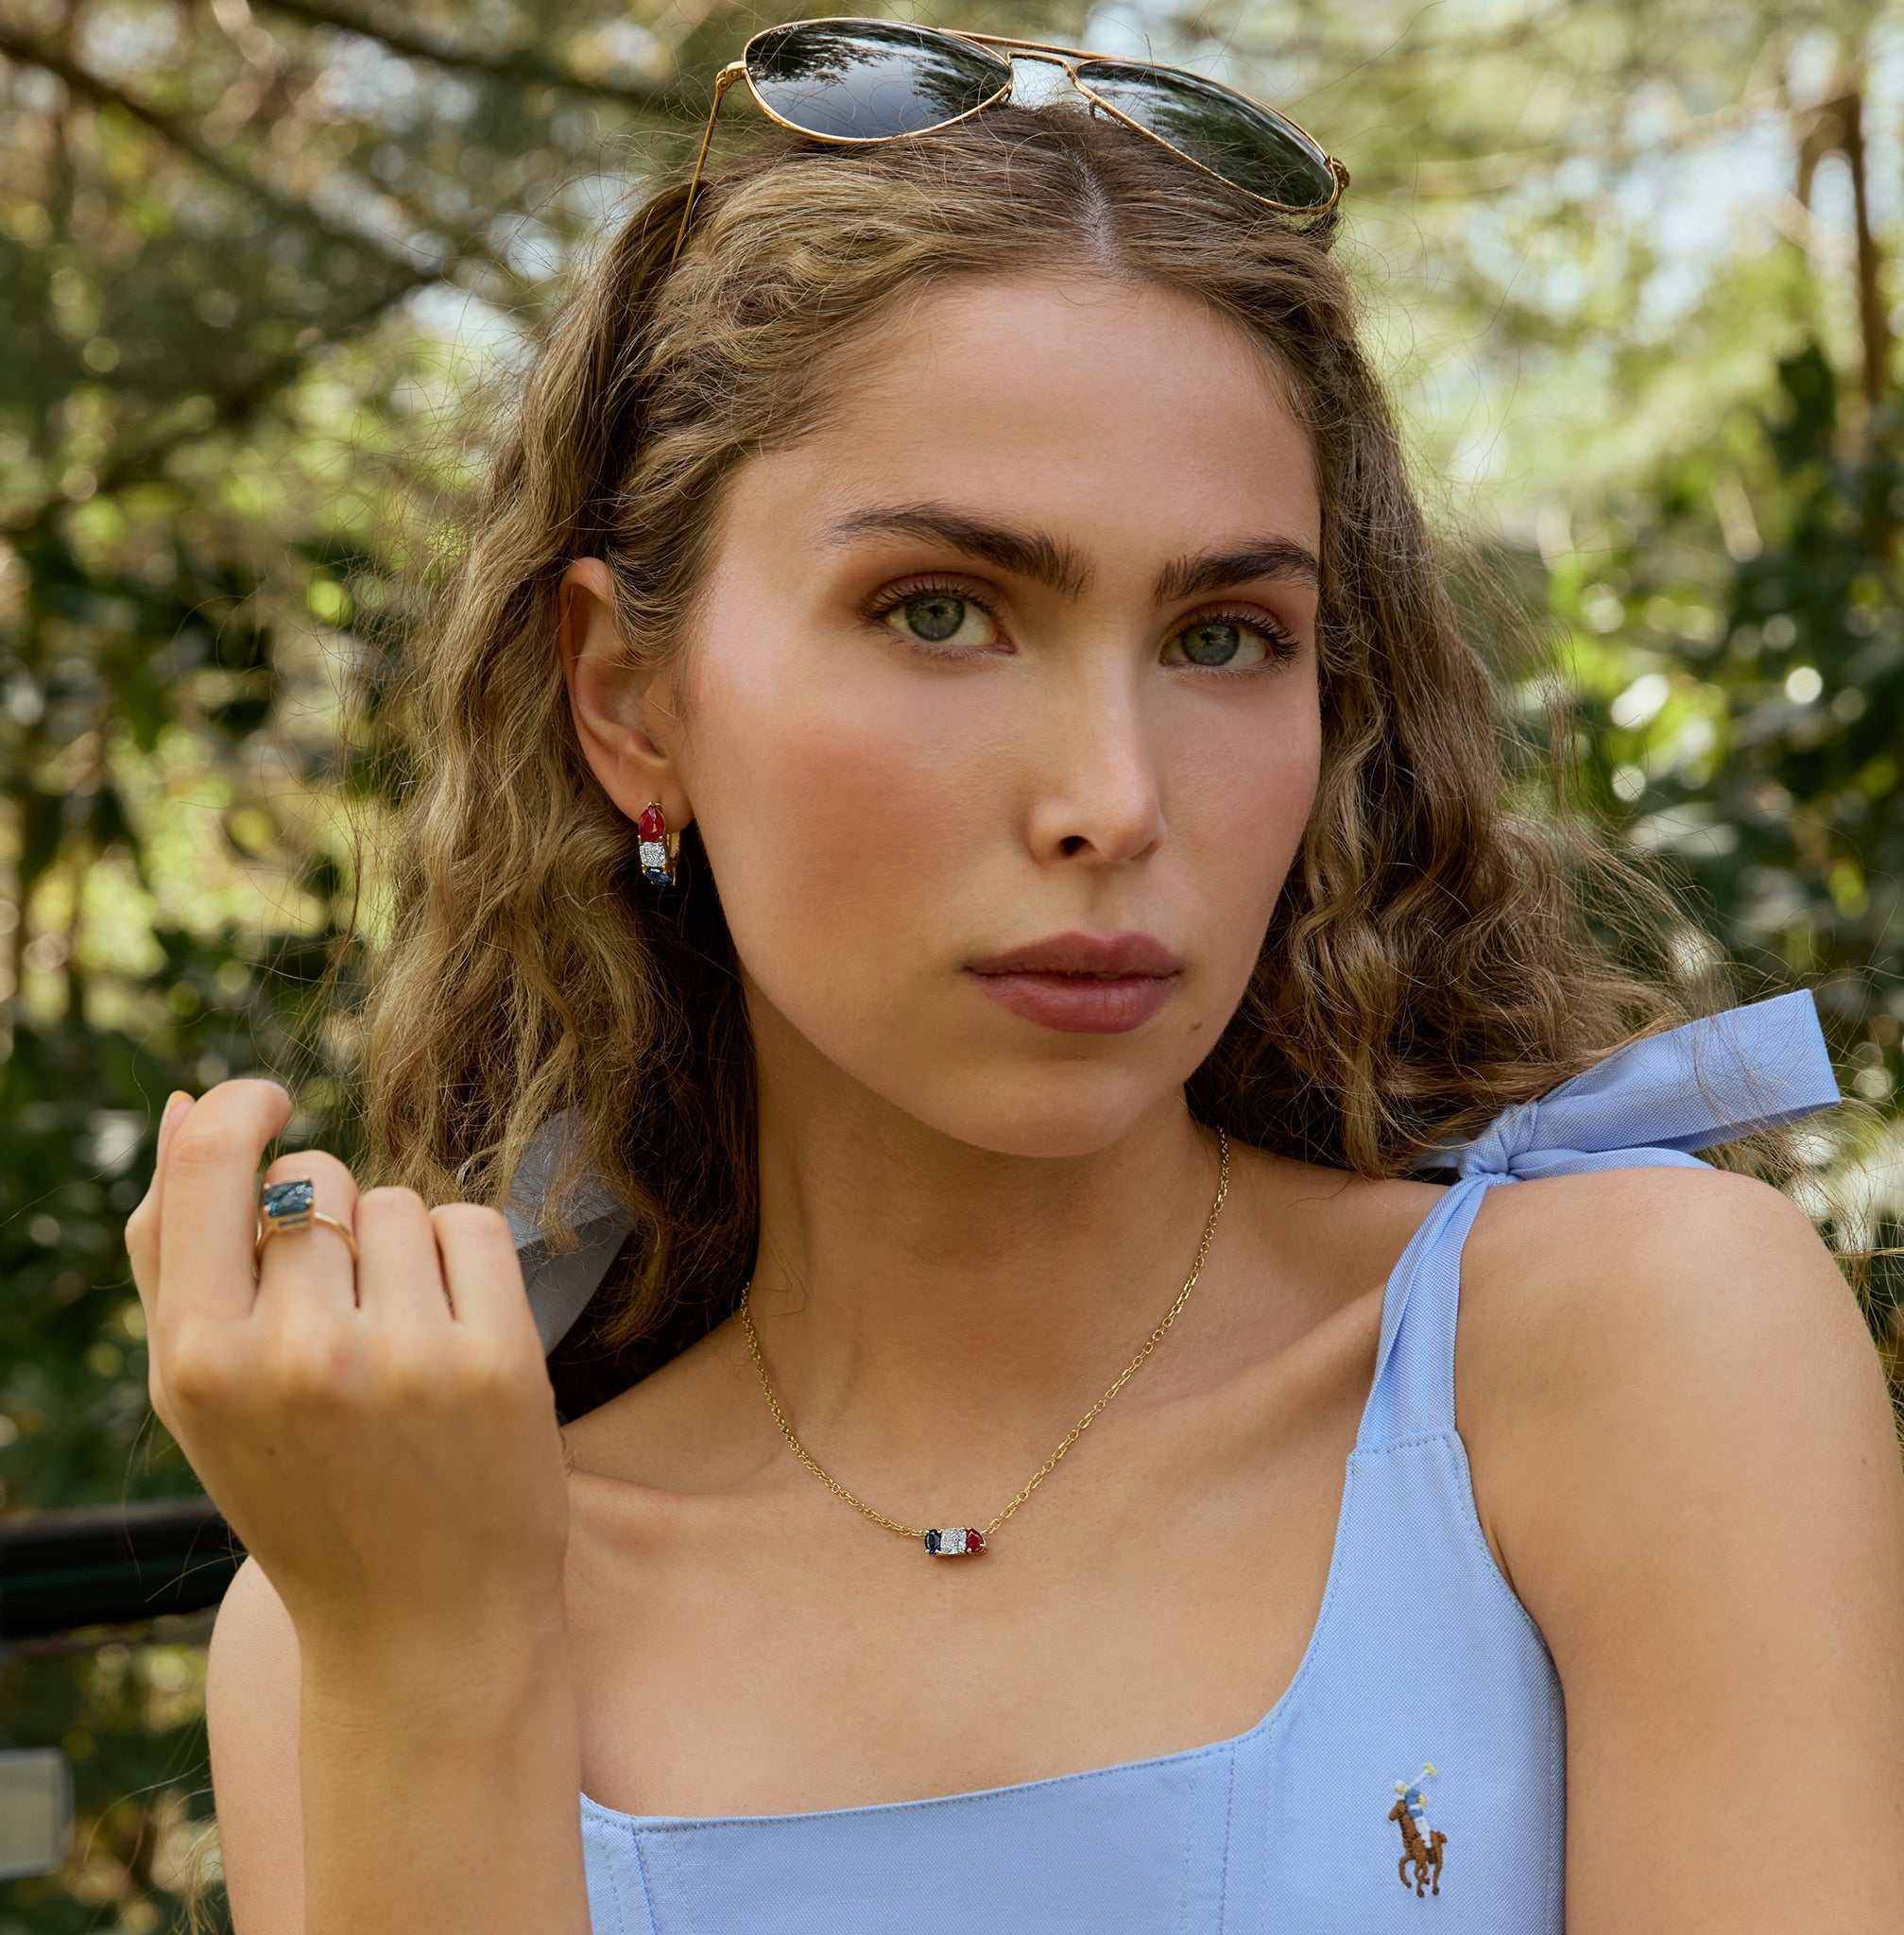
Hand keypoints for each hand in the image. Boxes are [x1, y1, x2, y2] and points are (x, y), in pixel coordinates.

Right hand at [124, 1080, 571, 1656]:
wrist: (423, 1622)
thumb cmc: (301, 1488)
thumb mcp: (202, 1393)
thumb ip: (173, 1248)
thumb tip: (182, 1101)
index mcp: (198, 1364)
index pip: (210, 1166)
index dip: (242, 1109)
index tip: (268, 1101)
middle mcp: (297, 1355)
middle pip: (319, 1181)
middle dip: (332, 1226)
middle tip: (340, 1331)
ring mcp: (406, 1356)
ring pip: (400, 1202)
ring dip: (402, 1251)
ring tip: (398, 1351)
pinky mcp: (499, 1358)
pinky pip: (474, 1225)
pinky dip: (468, 1263)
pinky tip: (456, 1339)